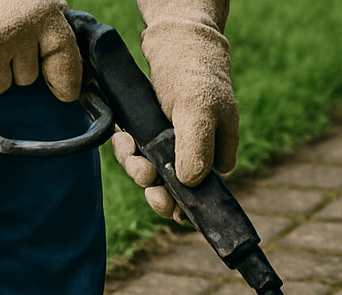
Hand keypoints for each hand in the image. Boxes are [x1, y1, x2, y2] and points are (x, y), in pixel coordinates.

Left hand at [112, 0, 238, 219]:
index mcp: (217, 157)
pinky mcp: (151, 137)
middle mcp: (195, 156)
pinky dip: (127, 150)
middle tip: (145, 177)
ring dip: (136, 168)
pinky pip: (136, 155)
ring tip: (130, 149)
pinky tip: (124, 138)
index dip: (182, 205)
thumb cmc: (194, 75)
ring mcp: (172, 148)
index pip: (202, 197)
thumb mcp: (198, 110)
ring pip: (151, 175)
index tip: (166, 200)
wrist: (175, 41)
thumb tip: (190, 182)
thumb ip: (196, 147)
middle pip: (174, 192)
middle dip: (155, 190)